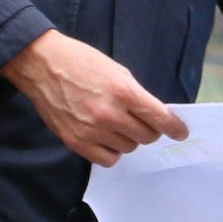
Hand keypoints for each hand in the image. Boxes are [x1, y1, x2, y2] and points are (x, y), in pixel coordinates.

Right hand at [5, 30, 184, 164]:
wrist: (42, 65)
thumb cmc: (80, 62)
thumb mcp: (117, 71)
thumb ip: (136, 95)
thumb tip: (155, 116)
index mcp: (123, 91)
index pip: (160, 118)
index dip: (175, 128)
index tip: (180, 132)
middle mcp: (109, 113)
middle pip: (146, 136)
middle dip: (149, 130)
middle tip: (142, 122)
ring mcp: (91, 130)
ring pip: (129, 148)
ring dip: (129, 139)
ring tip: (116, 124)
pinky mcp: (76, 141)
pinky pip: (107, 159)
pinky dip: (112, 151)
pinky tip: (107, 138)